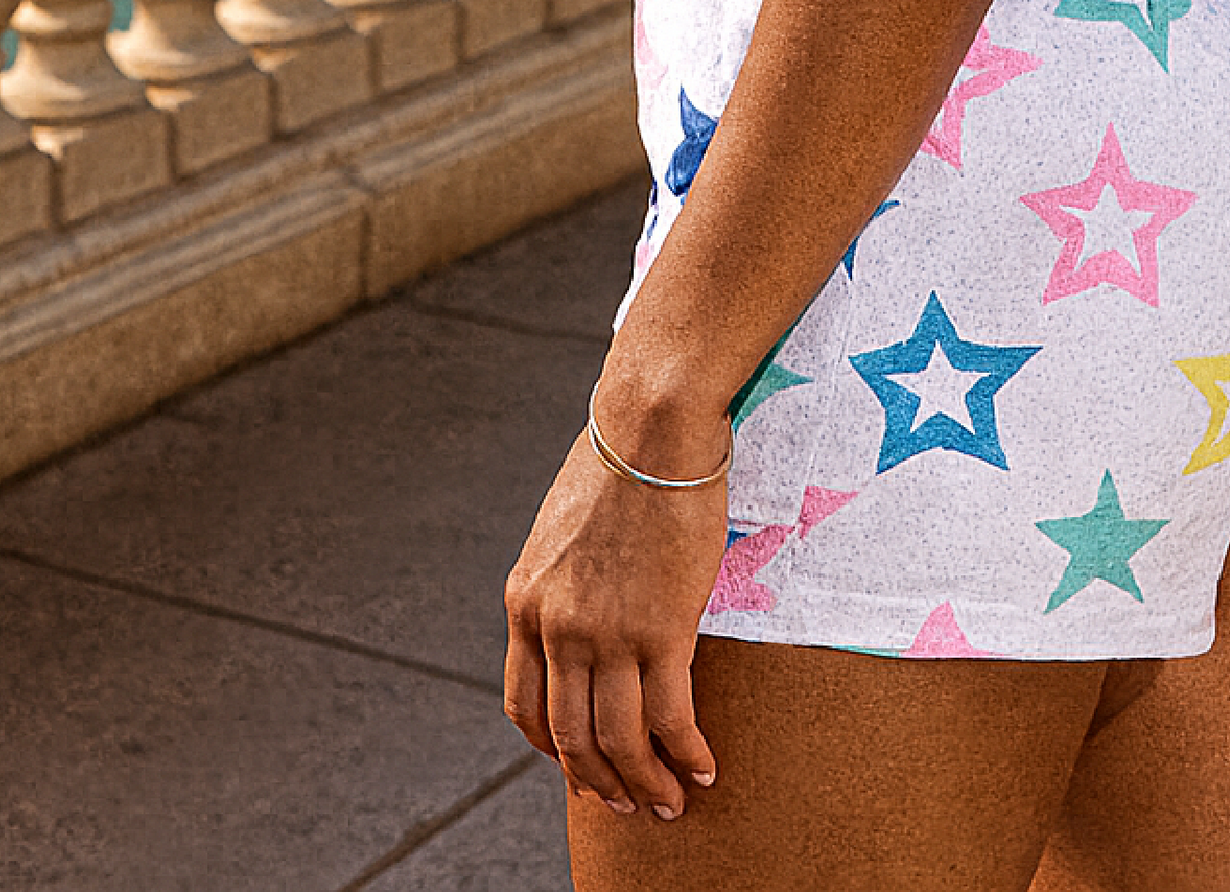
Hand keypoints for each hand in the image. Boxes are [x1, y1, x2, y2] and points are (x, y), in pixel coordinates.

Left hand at [503, 423, 727, 822]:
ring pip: (619, 741)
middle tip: (631, 804)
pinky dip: (686, 753)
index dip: (553, 750)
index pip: (525, 707)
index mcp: (525, 603)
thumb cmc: (618, 459)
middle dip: (601, 783)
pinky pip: (670, 718)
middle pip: (570, 738)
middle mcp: (557, 627)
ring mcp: (607, 633)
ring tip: (670, 800)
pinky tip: (704, 766)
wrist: (653, 425)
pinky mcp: (662, 628)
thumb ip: (563, 583)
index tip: (581, 767)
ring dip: (645, 783)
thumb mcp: (562, 530)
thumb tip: (588, 613)